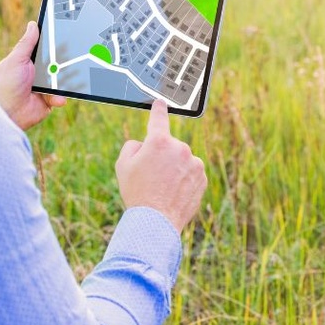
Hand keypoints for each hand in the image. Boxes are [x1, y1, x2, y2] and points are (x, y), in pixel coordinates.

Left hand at [0, 21, 66, 130]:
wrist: (8, 114)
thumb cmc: (6, 85)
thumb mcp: (16, 60)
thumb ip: (26, 44)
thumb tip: (32, 24)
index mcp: (27, 61)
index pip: (43, 48)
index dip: (53, 42)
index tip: (65, 33)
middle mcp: (37, 72)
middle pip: (56, 62)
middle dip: (64, 60)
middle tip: (74, 55)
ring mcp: (44, 86)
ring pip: (61, 78)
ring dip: (65, 79)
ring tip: (69, 78)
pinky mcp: (49, 99)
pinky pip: (60, 95)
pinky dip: (60, 97)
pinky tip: (56, 98)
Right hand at [114, 100, 206, 232]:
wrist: (156, 222)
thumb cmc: (137, 193)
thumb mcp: (123, 165)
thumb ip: (132, 147)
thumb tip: (143, 144)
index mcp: (158, 141)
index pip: (159, 118)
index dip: (158, 109)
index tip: (161, 102)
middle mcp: (179, 148)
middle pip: (169, 146)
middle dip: (161, 157)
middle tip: (151, 176)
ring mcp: (193, 163)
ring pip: (181, 160)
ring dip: (174, 168)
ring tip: (163, 188)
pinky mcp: (202, 177)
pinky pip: (191, 173)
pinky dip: (184, 180)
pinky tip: (174, 193)